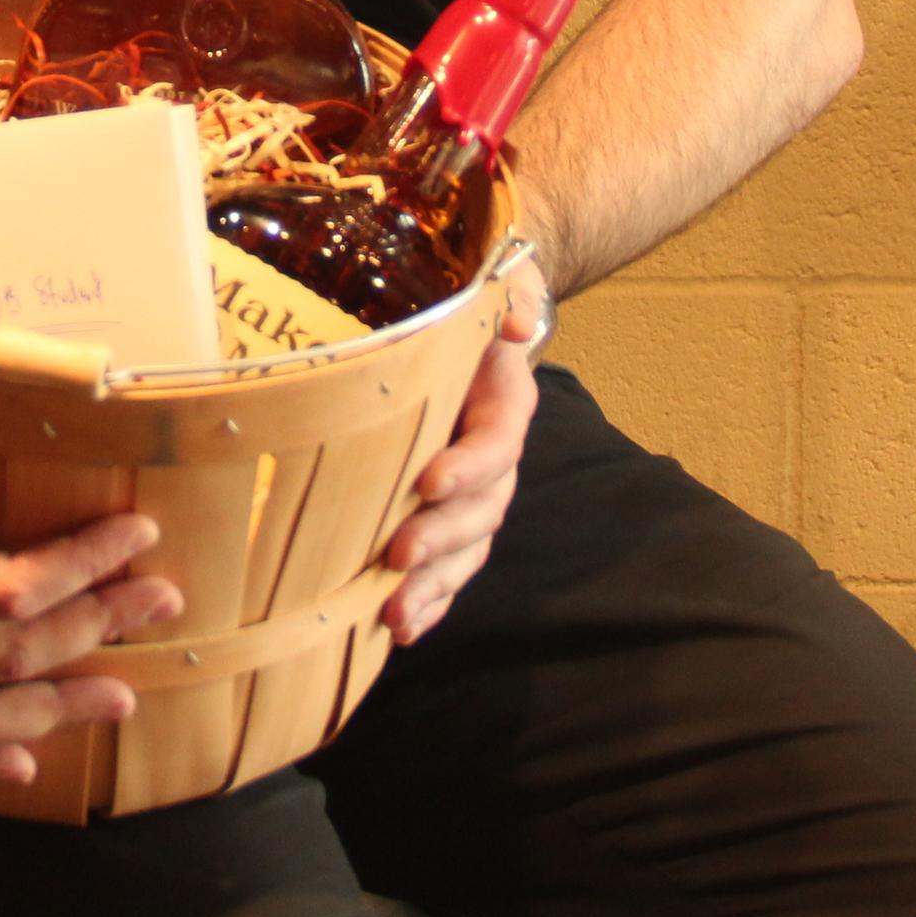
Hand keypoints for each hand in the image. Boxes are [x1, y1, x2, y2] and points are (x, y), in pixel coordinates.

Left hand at [383, 255, 547, 643]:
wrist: (461, 327)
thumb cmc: (462, 305)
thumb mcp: (490, 286)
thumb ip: (509, 298)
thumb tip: (521, 324)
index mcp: (506, 402)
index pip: (498, 440)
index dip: (470, 465)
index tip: (429, 482)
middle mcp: (496, 456)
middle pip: (483, 509)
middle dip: (442, 538)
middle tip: (396, 557)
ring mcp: (474, 493)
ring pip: (465, 548)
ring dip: (433, 585)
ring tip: (394, 615)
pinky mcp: (445, 516)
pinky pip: (447, 567)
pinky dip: (428, 601)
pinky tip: (399, 630)